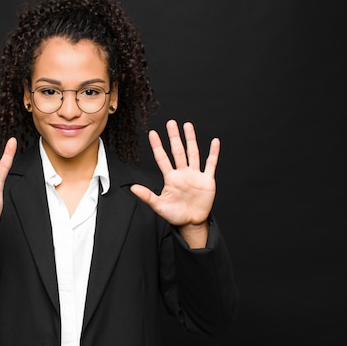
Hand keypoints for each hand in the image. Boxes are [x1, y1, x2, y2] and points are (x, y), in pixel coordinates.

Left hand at [130, 120, 218, 247]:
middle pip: (177, 151)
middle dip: (174, 137)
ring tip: (187, 126)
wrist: (191, 222)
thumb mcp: (159, 206)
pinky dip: (213, 153)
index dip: (157, 146)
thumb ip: (147, 196)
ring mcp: (195, 175)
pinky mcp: (207, 180)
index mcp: (170, 178)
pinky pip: (211, 164)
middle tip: (171, 123)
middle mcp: (182, 173)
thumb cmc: (175, 215)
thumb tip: (132, 188)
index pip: (162, 158)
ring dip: (191, 140)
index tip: (152, 133)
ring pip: (193, 153)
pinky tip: (214, 142)